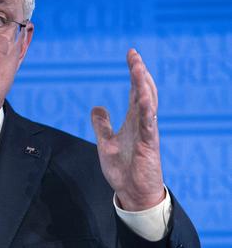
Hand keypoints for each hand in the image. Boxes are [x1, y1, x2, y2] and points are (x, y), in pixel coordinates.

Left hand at [90, 49, 164, 211]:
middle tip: (134, 54)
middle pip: (143, 91)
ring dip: (143, 85)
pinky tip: (143, 96)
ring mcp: (147, 132)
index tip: (131, 54)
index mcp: (133, 120)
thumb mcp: (106, 143)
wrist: (132, 193)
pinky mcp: (149, 144)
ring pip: (148, 103)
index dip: (134, 73)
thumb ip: (102, 125)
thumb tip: (97, 107)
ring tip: (138, 68)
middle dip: (139, 73)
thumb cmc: (124, 170)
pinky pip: (148, 123)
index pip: (135, 91)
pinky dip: (146, 109)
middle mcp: (142, 122)